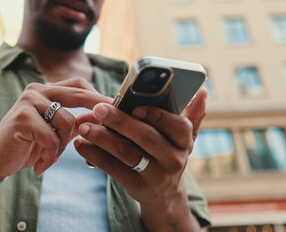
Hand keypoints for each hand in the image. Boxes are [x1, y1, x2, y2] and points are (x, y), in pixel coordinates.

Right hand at [0, 78, 112, 179]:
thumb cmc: (27, 145)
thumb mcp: (56, 133)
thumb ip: (76, 123)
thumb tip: (103, 117)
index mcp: (46, 90)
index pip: (79, 85)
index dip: (99, 95)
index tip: (118, 107)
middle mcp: (37, 90)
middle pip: (78, 94)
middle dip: (98, 109)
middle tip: (111, 126)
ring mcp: (28, 101)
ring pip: (67, 121)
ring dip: (62, 147)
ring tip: (49, 158)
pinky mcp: (21, 117)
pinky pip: (51, 138)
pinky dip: (50, 156)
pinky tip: (39, 166)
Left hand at [74, 88, 206, 228]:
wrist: (164, 193)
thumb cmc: (168, 154)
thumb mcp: (183, 137)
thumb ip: (192, 115)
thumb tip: (203, 92)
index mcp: (184, 141)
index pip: (177, 125)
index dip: (157, 115)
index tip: (135, 106)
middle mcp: (174, 159)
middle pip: (146, 138)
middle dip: (121, 122)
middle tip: (98, 109)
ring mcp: (156, 176)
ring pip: (128, 154)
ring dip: (103, 139)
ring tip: (85, 126)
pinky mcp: (137, 187)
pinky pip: (114, 170)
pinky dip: (95, 156)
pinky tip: (81, 145)